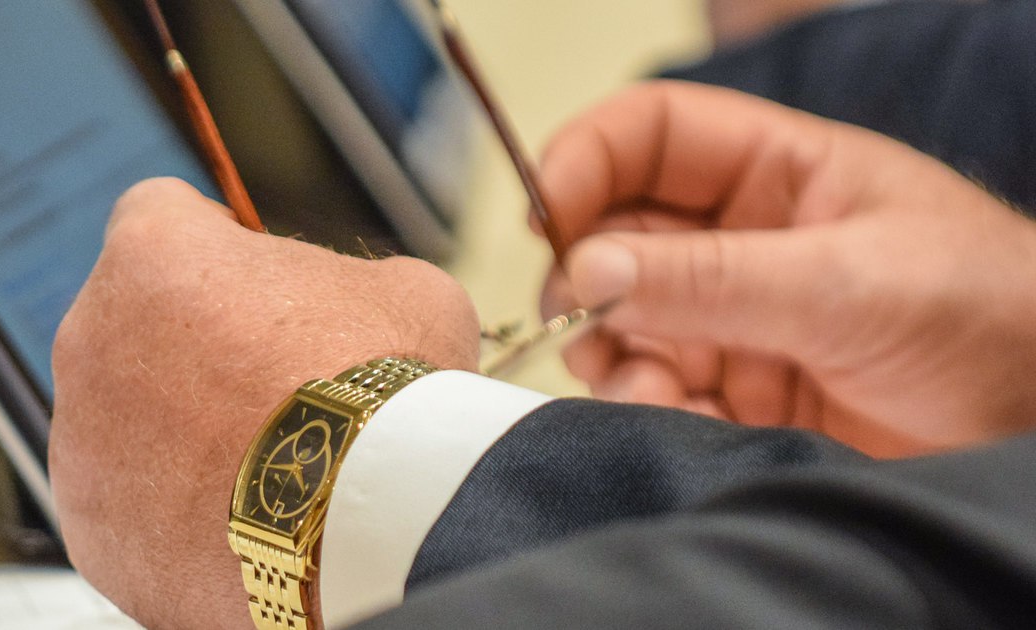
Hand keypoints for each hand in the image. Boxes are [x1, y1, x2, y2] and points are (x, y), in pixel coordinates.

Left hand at [49, 178, 478, 628]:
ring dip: (177, 435)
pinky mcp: (95, 534)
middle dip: (189, 346)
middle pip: (132, 324)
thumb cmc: (384, 386)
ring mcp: (81, 446)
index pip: (154, 212)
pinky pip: (128, 510)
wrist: (371, 521)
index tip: (244, 278)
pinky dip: (174, 515)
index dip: (207, 239)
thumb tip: (362, 313)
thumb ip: (352, 283)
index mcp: (152, 253)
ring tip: (262, 470)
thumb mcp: (403, 291)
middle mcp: (90, 339)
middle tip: (267, 384)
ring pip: (122, 424)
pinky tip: (241, 526)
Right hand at [540, 81, 1035, 457]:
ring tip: (647, 387)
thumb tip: (589, 269)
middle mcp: (742, 241)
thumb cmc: (991, 320)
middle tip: (579, 315)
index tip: (543, 213)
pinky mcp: (736, 395)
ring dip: (613, 353)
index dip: (584, 158)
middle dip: (587, 275)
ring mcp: (734, 319)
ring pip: (623, 320)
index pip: (650, 135)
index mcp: (779, 174)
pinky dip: (648, 409)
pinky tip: (678, 420)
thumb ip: (713, 278)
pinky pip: (655, 393)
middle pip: (616, 232)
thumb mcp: (849, 283)